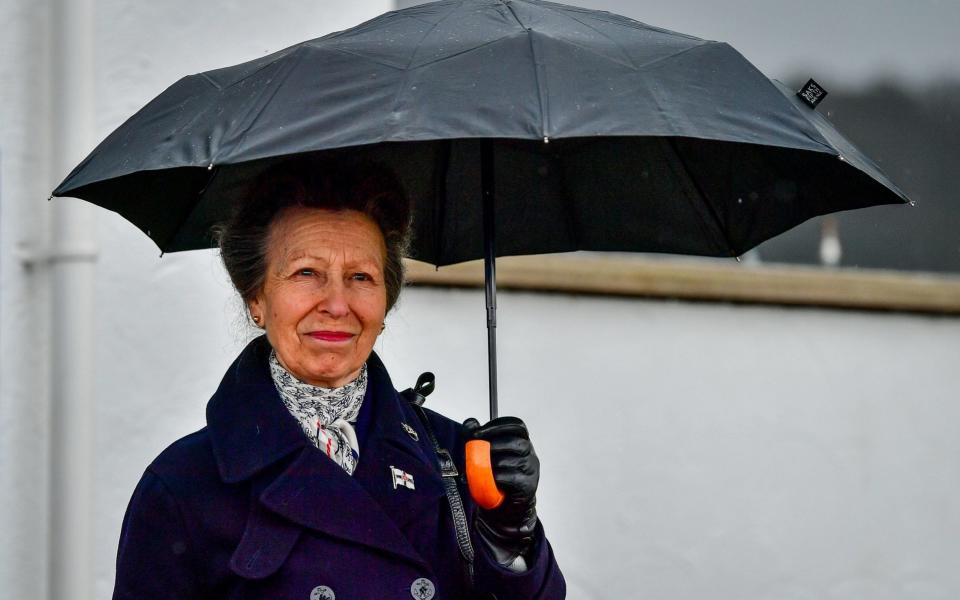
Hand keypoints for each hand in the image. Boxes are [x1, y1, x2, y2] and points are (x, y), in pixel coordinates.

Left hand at [463, 416, 539, 560]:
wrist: (505, 506)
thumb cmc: (496, 476)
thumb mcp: (485, 455)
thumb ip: (478, 437)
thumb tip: (470, 422)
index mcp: (522, 441)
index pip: (517, 426)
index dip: (498, 425)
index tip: (478, 431)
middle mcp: (530, 453)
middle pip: (518, 442)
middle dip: (495, 443)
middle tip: (476, 447)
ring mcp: (531, 470)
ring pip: (515, 460)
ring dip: (493, 462)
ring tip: (479, 466)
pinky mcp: (528, 485)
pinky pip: (512, 477)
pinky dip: (496, 477)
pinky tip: (487, 479)